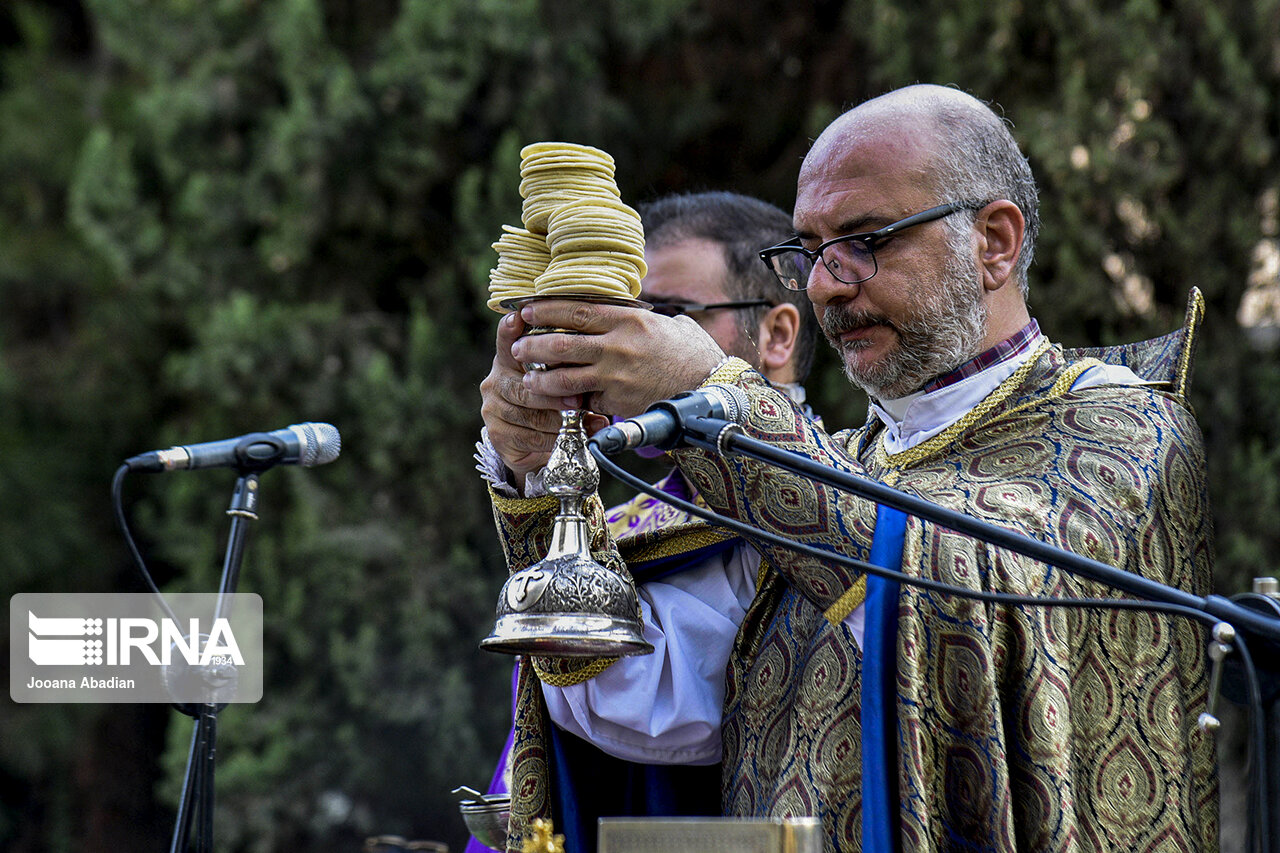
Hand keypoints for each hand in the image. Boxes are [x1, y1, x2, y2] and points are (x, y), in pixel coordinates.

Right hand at [480, 311, 585, 486]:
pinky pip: (528, 436)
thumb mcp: (562, 386)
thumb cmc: (552, 404)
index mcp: (509, 360)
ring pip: (529, 414)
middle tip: (578, 400)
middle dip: (554, 394)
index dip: (510, 331)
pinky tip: (568, 438)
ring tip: (580, 422)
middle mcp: (495, 381)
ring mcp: (492, 408)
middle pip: (524, 386)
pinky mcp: (497, 433)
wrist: (533, 445)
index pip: (506, 341)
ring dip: (558, 420)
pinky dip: (552, 438)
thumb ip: (572, 379)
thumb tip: (596, 388)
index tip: (516, 318)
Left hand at [510, 299, 726, 416]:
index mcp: (629, 319)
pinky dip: (572, 402)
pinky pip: (586, 401)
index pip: (576, 309)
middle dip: (533, 345)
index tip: (526, 309)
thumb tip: (620, 310)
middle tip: (518, 348)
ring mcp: (616, 376)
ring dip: (541, 379)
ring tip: (528, 380)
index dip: (546, 309)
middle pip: (561, 343)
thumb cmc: (692, 354)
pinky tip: (560, 402)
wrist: (711, 389)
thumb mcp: (667, 324)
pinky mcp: (619, 402)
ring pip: (565, 378)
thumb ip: (638, 319)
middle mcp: (618, 346)